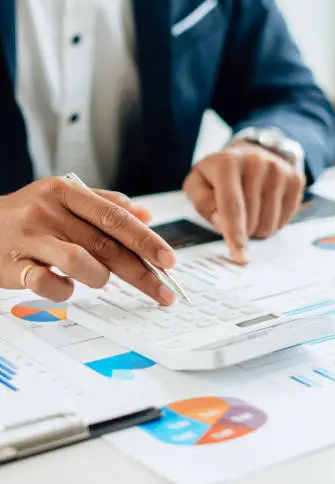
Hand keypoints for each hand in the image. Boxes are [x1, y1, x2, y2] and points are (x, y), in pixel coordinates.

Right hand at [0, 178, 175, 304]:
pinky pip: (50, 285)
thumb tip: (146, 216)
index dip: (146, 240)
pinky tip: (65, 285)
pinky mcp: (14, 265)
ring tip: (96, 278)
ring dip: (98, 278)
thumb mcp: (64, 198)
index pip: (116, 217)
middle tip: (164, 291)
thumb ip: (105, 204)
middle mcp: (50, 211)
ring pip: (82, 263)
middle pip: (106, 245)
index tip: (169, 260)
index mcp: (67, 192)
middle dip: (140, 273)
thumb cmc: (30, 214)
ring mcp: (31, 238)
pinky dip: (65, 291)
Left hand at [183, 141, 305, 263]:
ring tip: (249, 212)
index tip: (240, 257)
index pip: (232, 207)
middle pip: (251, 220)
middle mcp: (256, 162)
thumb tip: (222, 223)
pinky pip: (285, 219)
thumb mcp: (198, 183)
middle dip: (242, 231)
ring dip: (257, 229)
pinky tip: (264, 207)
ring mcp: (279, 170)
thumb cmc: (218, 174)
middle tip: (235, 220)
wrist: (250, 152)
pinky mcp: (295, 179)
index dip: (235, 235)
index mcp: (227, 163)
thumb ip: (204, 204)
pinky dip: (273, 222)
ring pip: (269, 223)